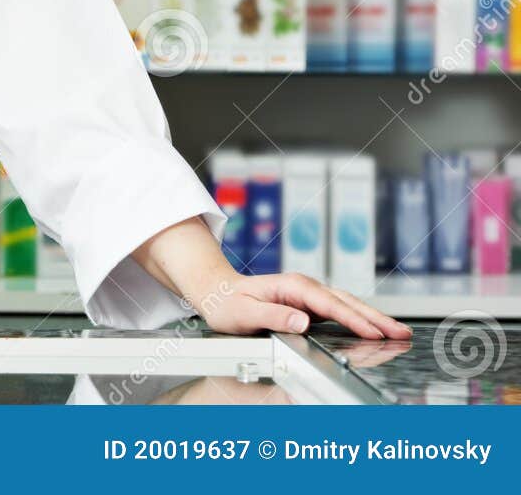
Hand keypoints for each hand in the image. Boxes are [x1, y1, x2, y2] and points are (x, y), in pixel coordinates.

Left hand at [192, 271, 412, 339]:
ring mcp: (309, 295)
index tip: (374, 332)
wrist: (218, 293)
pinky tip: (375, 330)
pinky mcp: (310, 305)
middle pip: (346, 302)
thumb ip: (272, 316)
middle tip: (402, 333)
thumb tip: (303, 322)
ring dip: (374, 319)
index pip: (329, 304)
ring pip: (348, 306)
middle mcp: (304, 287)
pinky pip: (341, 312)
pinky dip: (361, 320)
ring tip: (399, 332)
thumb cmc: (227, 303)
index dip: (353, 319)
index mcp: (291, 286)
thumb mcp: (244, 312)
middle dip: (376, 318)